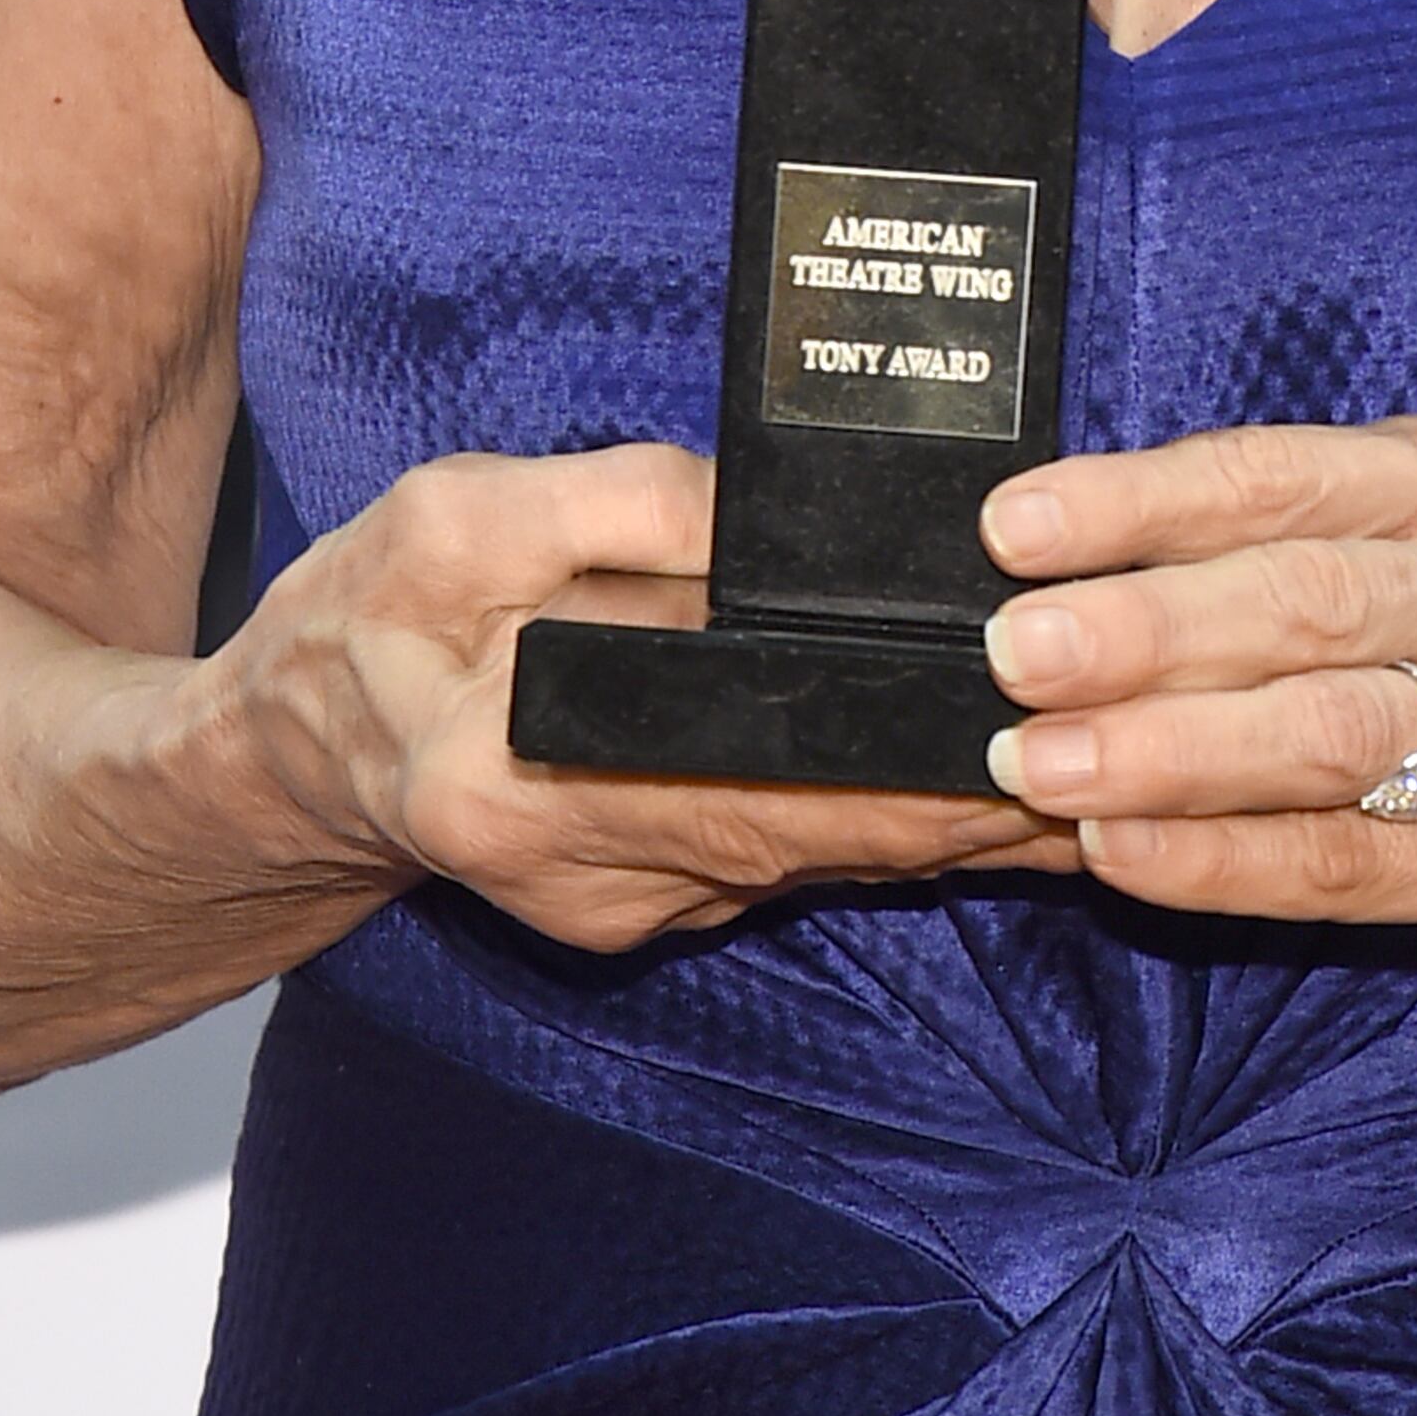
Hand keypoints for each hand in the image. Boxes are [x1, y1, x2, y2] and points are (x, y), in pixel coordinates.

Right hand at [224, 443, 1076, 955]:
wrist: (285, 751)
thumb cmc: (363, 617)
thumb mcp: (458, 516)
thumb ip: (614, 509)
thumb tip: (760, 516)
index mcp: (522, 787)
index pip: (759, 789)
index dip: (906, 778)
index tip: (1031, 749)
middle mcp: (592, 876)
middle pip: (826, 841)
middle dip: (980, 806)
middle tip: (1131, 759)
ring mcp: (628, 907)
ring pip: (829, 859)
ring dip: (956, 820)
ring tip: (1104, 763)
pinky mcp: (652, 904)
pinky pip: (797, 857)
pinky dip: (890, 820)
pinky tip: (988, 785)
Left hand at [977, 414, 1416, 1076]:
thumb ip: (1326, 555)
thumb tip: (1089, 565)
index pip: (1294, 475)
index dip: (1145, 501)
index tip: (1017, 525)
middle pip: (1306, 598)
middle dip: (1141, 623)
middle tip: (1010, 648)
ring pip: (1323, 731)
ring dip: (1162, 748)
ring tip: (1037, 761)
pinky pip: (1352, 860)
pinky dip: (1225, 860)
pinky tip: (1127, 859)